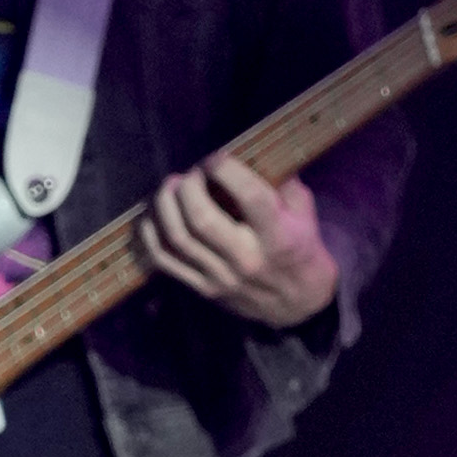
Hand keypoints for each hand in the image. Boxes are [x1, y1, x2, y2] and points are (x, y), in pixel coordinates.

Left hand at [143, 155, 338, 330]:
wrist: (298, 305)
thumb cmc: (302, 250)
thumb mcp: (304, 214)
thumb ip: (283, 184)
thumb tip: (255, 150)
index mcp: (278, 236)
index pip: (250, 197)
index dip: (226, 170)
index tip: (216, 158)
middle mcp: (247, 258)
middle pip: (201, 218)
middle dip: (188, 187)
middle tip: (191, 174)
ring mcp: (221, 277)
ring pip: (178, 238)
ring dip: (165, 205)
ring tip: (170, 188)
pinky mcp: (203, 289)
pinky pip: (165, 261)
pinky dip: (151, 235)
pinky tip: (154, 216)